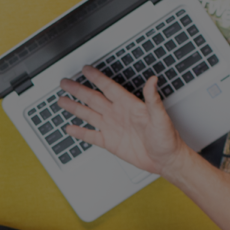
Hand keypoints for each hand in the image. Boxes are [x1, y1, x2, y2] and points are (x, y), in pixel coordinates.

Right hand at [57, 68, 184, 175]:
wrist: (166, 159)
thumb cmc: (167, 139)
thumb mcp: (161, 117)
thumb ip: (153, 99)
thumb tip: (153, 80)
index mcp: (129, 105)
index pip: (109, 87)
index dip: (97, 78)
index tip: (86, 69)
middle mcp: (118, 114)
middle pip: (93, 99)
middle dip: (78, 90)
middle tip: (65, 83)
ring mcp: (113, 128)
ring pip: (89, 114)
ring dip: (75, 108)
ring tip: (62, 101)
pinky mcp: (110, 142)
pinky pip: (92, 136)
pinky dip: (80, 132)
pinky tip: (70, 128)